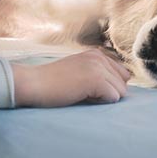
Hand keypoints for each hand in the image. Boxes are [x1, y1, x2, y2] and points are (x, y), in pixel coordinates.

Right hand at [11, 49, 130, 107]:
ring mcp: (98, 67)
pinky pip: (114, 98)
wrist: (33, 83)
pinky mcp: (96, 79)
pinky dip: (101, 103)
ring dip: (104, 99)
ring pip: (121, 92)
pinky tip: (82, 96)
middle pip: (123, 83)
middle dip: (109, 93)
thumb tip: (121, 89)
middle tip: (84, 93)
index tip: (88, 88)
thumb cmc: (52, 83)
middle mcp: (100, 57)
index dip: (109, 86)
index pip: (122, 74)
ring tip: (82, 94)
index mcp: (96, 54)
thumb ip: (98, 74)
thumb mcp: (78, 72)